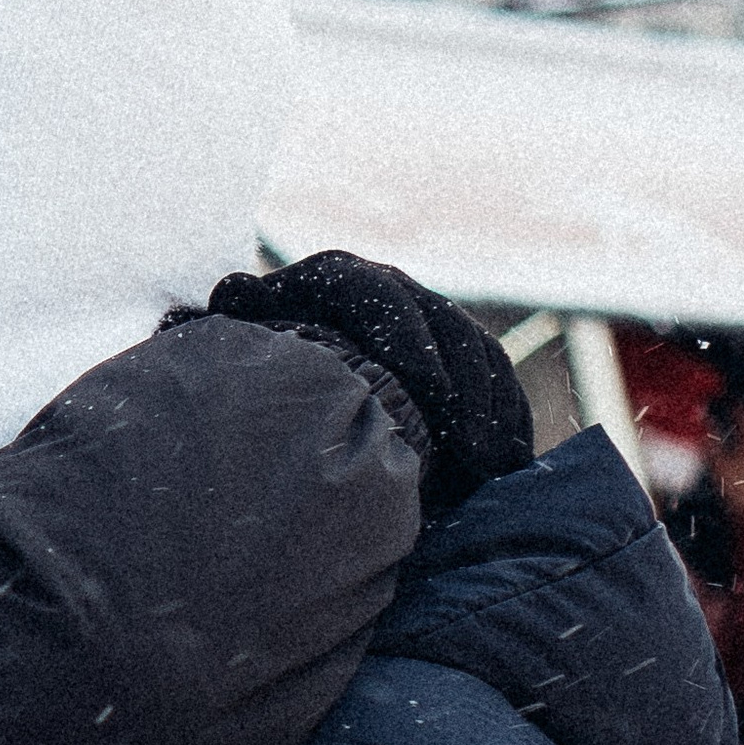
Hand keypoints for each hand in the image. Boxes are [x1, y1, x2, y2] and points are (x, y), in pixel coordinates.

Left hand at [207, 255, 533, 513]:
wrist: (281, 390)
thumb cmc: (254, 372)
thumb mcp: (244, 344)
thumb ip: (242, 320)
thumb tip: (234, 290)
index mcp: (337, 278)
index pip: (381, 294)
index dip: (410, 339)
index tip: (429, 390)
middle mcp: (389, 290)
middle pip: (444, 325)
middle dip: (464, 387)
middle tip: (472, 447)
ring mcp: (430, 321)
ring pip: (480, 354)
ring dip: (493, 409)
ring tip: (491, 466)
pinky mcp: (459, 357)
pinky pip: (498, 381)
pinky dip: (508, 421)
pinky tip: (509, 465)